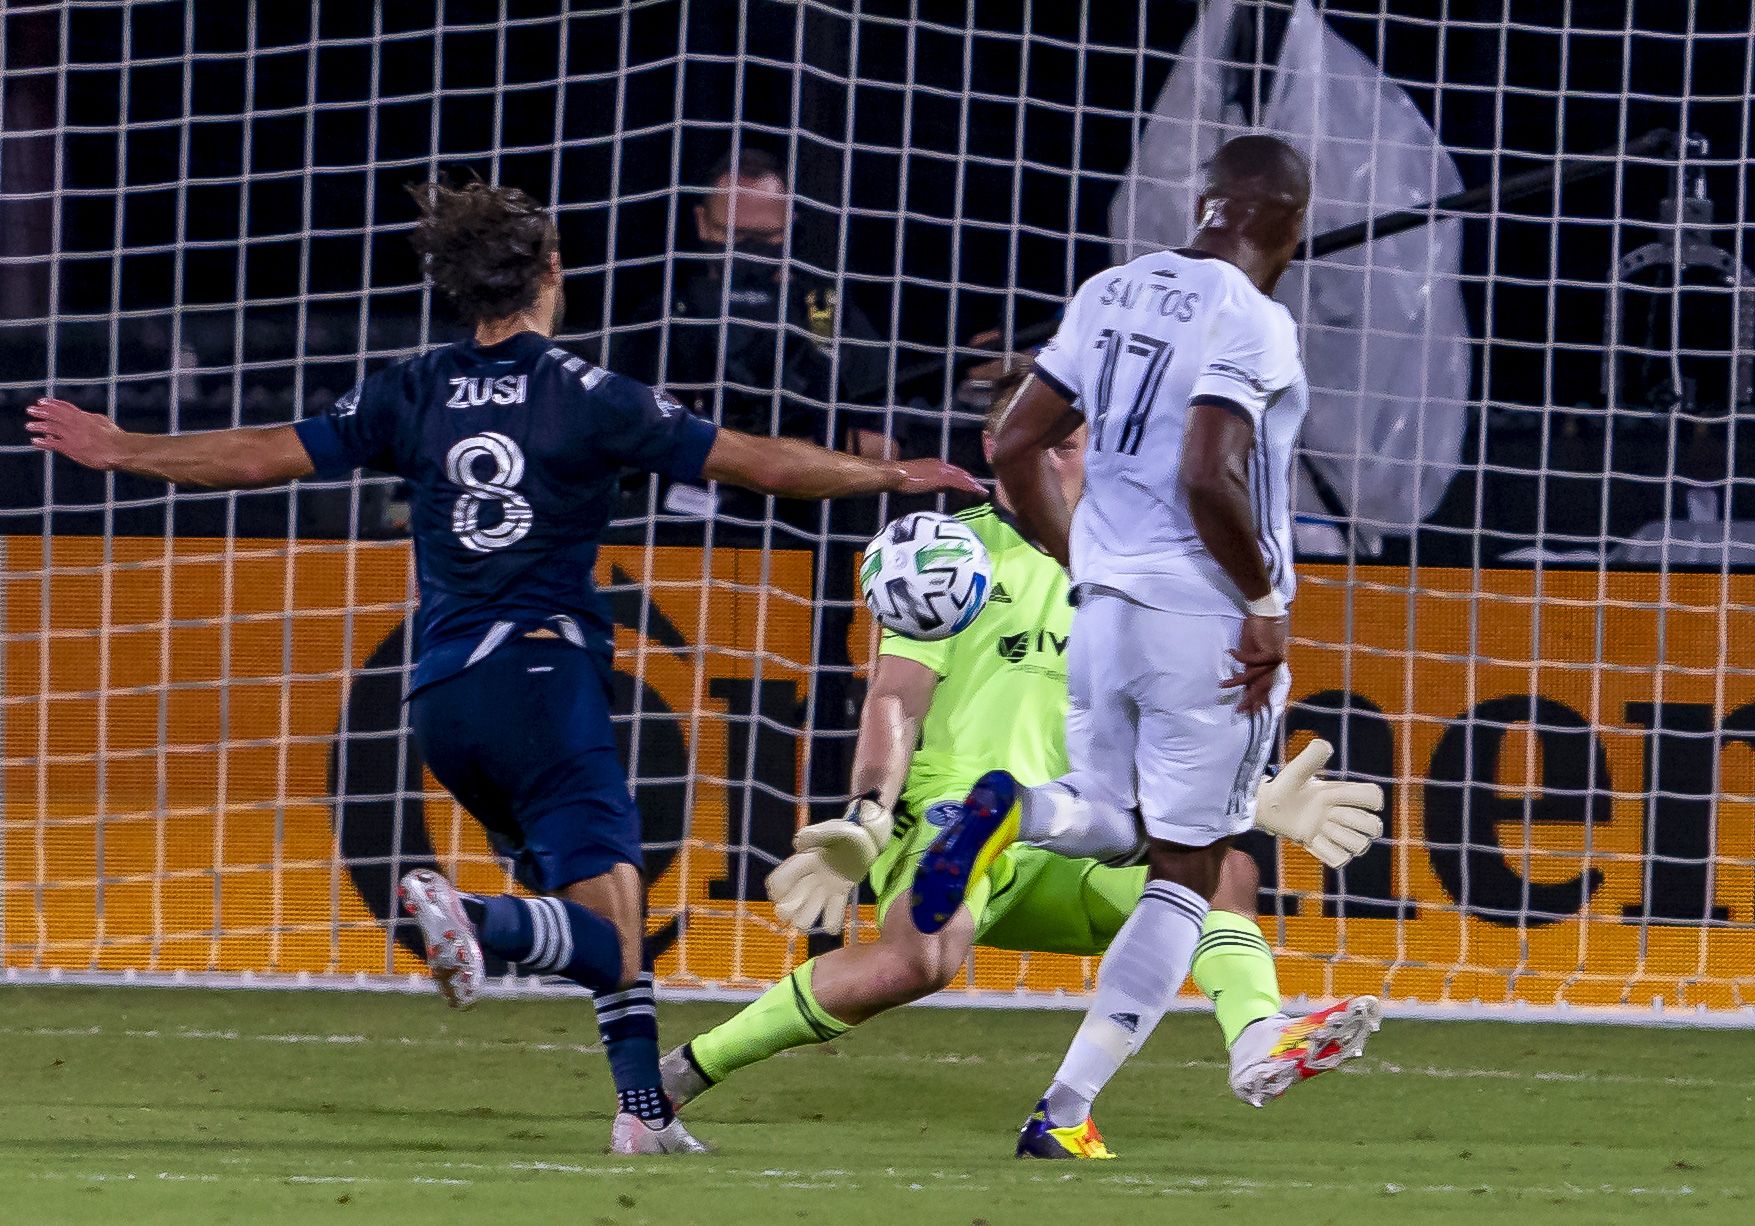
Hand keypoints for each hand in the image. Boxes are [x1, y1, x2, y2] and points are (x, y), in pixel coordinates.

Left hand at [26, 398, 133, 470]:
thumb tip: (87, 415)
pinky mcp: (70, 448)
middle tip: (30, 410)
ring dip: (38, 426)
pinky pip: (52, 444)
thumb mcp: (104, 422)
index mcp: (84, 416)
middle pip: (54, 415)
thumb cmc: (116, 437)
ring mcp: (71, 435)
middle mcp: (75, 424)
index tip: (42, 401)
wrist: (119, 449)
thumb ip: (92, 418)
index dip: (52, 403)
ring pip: (50, 428)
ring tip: (29, 425)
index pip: (64, 407)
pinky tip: (34, 441)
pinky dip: (42, 442)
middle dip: (41, 412)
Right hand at [765, 796, 894, 935]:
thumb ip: (816, 835)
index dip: (777, 890)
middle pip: (786, 906)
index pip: (779, 881)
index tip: (781, 892)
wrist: (869, 837)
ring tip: (818, 911)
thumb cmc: (849, 831)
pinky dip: (832, 922)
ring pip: (805, 917)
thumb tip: (798, 844)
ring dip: (808, 918)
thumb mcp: (834, 829)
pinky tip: (835, 917)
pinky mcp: (839, 894)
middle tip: (800, 906)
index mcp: (804, 861)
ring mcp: (824, 888)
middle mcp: (810, 877)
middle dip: (788, 910)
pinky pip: (831, 919)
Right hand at [893, 458, 983, 496]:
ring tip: (983, 493)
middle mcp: (942, 465)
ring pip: (963, 478)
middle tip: (982, 491)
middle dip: (972, 483)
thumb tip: (942, 488)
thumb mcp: (922, 480)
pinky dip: (968, 487)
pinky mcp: (942, 477)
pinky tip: (975, 491)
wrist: (898, 475)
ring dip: (973, 485)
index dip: (965, 480)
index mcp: (937, 465)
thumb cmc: (904, 479)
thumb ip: (934, 483)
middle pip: (962, 474)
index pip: (955, 473)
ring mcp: (943, 471)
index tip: (973, 487)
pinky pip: (959, 482)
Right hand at [1223, 612, 1287, 714]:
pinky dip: (1239, 657)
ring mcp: (1273, 660)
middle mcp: (1275, 666)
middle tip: (1240, 710)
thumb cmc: (1258, 632)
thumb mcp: (1252, 653)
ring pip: (1254, 677)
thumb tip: (1243, 681)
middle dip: (1251, 699)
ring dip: (1237, 681)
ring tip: (1223, 685)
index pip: (1265, 688)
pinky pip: (1251, 660)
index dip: (1258, 700)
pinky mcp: (1269, 652)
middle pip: (1262, 687)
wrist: (1265, 614)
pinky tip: (1230, 653)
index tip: (1249, 712)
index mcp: (1272, 667)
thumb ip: (1250, 667)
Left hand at [1255, 739, 1383, 867]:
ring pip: (1359, 846)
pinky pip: (1341, 859)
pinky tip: (1311, 839)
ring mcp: (1343, 836)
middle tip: (1325, 813)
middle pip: (1375, 828)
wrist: (1271, 809)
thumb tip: (1323, 745)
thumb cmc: (1286, 787)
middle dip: (1347, 820)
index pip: (1376, 799)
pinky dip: (1324, 850)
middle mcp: (1352, 816)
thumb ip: (1310, 758)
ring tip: (1318, 827)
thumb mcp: (1296, 771)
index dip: (1361, 799)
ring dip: (1336, 836)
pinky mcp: (1333, 852)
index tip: (1331, 795)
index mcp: (1350, 795)